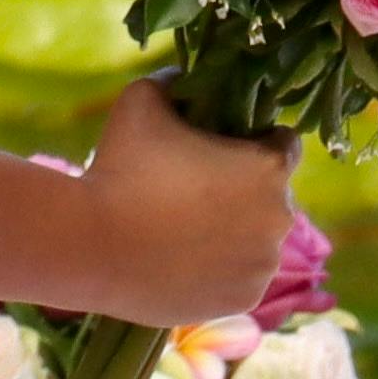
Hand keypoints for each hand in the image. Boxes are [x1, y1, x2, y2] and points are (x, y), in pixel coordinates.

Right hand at [64, 77, 295, 328]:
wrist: (91, 246)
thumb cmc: (120, 167)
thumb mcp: (141, 100)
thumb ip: (174, 82)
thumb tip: (186, 77)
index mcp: (268, 168)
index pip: (286, 145)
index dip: (255, 141)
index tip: (222, 147)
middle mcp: (280, 218)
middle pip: (271, 196)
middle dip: (242, 190)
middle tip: (191, 189)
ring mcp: (263, 265)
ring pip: (258, 240)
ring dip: (233, 232)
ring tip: (182, 228)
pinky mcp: (244, 300)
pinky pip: (241, 276)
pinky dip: (220, 269)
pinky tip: (182, 259)